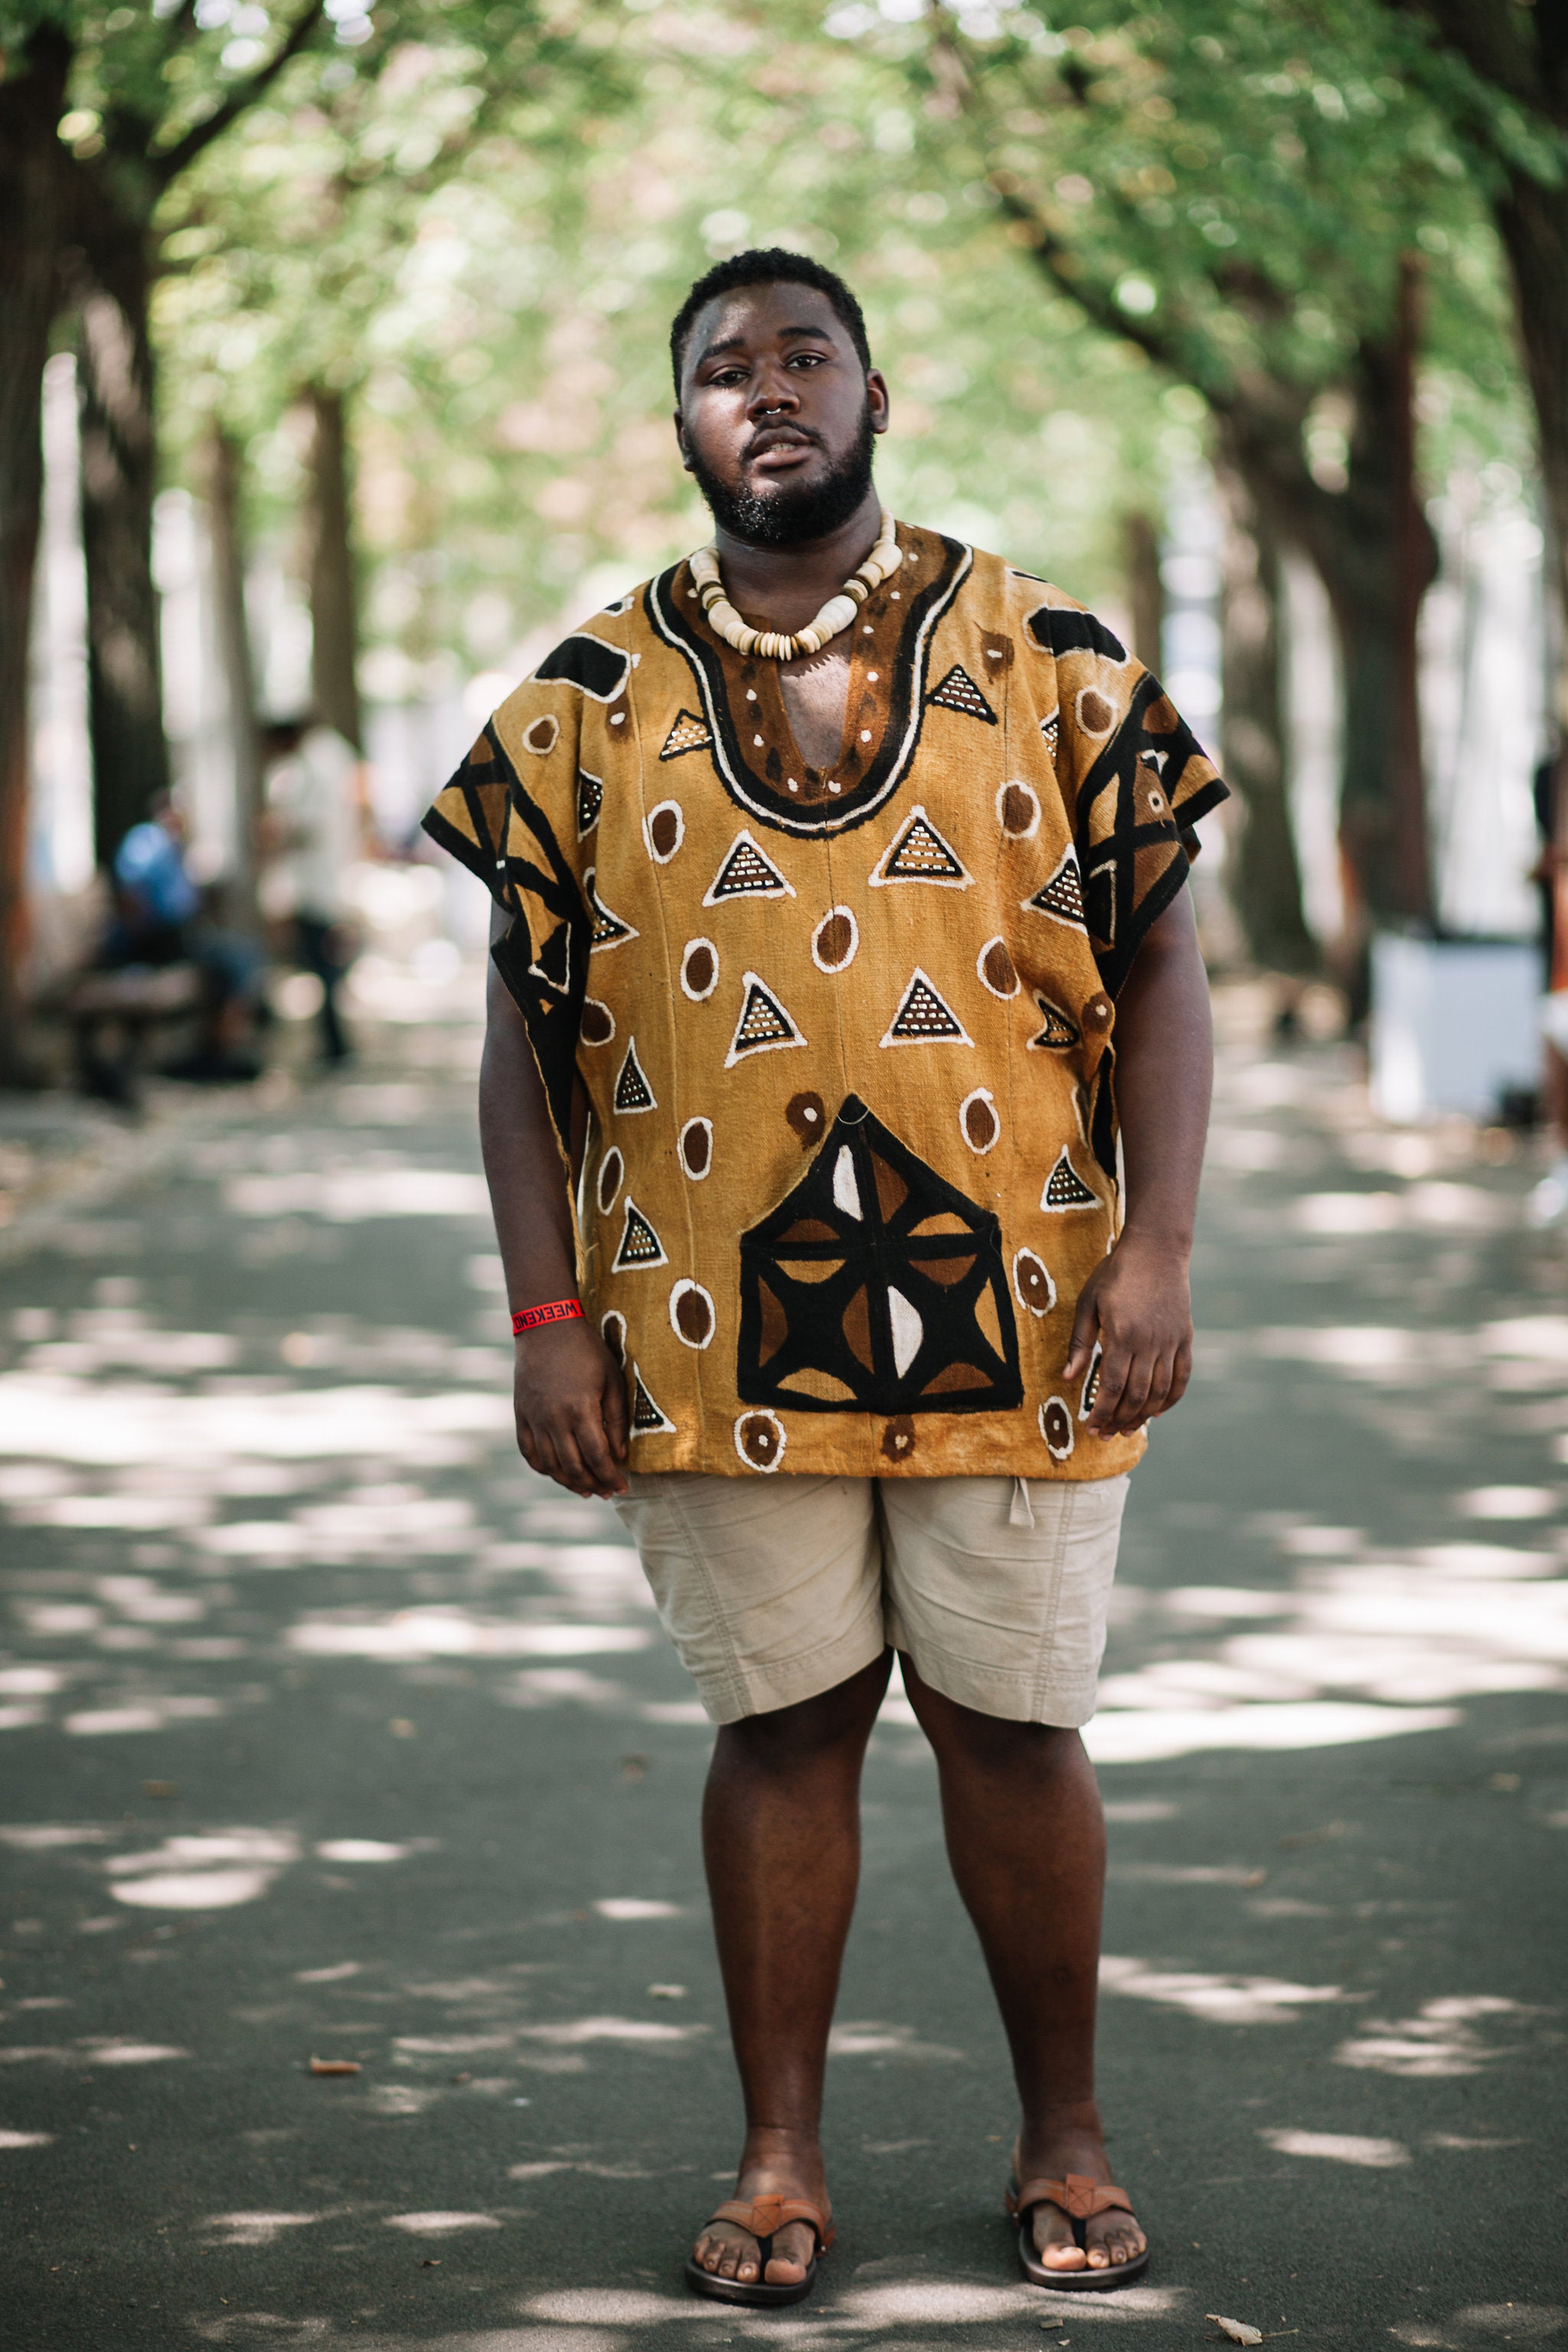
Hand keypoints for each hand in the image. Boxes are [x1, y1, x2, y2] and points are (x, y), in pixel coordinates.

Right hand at [512, 1322, 629, 1498]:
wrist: (546, 1327)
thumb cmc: (586, 1351)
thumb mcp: (612, 1379)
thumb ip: (616, 1419)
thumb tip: (619, 1455)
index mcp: (580, 1409)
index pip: (597, 1457)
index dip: (611, 1477)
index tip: (622, 1487)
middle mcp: (554, 1419)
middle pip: (573, 1467)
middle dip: (593, 1485)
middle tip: (607, 1492)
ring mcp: (534, 1418)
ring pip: (550, 1465)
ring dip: (568, 1482)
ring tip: (585, 1489)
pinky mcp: (521, 1415)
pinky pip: (529, 1452)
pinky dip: (543, 1468)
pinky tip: (557, 1473)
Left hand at [1063, 1230, 1192, 1439]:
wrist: (1156, 1250)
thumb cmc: (1116, 1274)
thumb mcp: (1088, 1303)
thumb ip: (1080, 1342)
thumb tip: (1067, 1378)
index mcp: (1123, 1334)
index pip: (1113, 1386)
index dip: (1102, 1412)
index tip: (1090, 1426)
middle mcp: (1150, 1342)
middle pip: (1136, 1395)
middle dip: (1119, 1420)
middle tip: (1105, 1435)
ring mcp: (1171, 1341)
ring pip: (1159, 1391)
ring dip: (1142, 1416)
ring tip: (1126, 1430)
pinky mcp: (1185, 1338)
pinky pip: (1182, 1377)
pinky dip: (1171, 1399)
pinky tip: (1157, 1413)